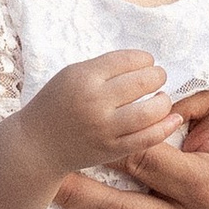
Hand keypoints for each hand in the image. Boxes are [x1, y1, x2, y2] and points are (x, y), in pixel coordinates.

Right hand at [25, 50, 185, 176]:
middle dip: (157, 76)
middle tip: (158, 77)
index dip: (144, 59)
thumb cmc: (56, 105)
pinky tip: (173, 118)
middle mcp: (95, 101)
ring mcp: (104, 128)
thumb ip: (104, 69)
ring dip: (164, 101)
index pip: (127, 60)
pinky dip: (165, 127)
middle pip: (142, 82)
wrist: (36, 146)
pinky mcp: (112, 150)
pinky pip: (147, 139)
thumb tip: (144, 64)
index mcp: (83, 77)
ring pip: (150, 111)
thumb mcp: (71, 75)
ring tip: (162, 98)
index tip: (148, 62)